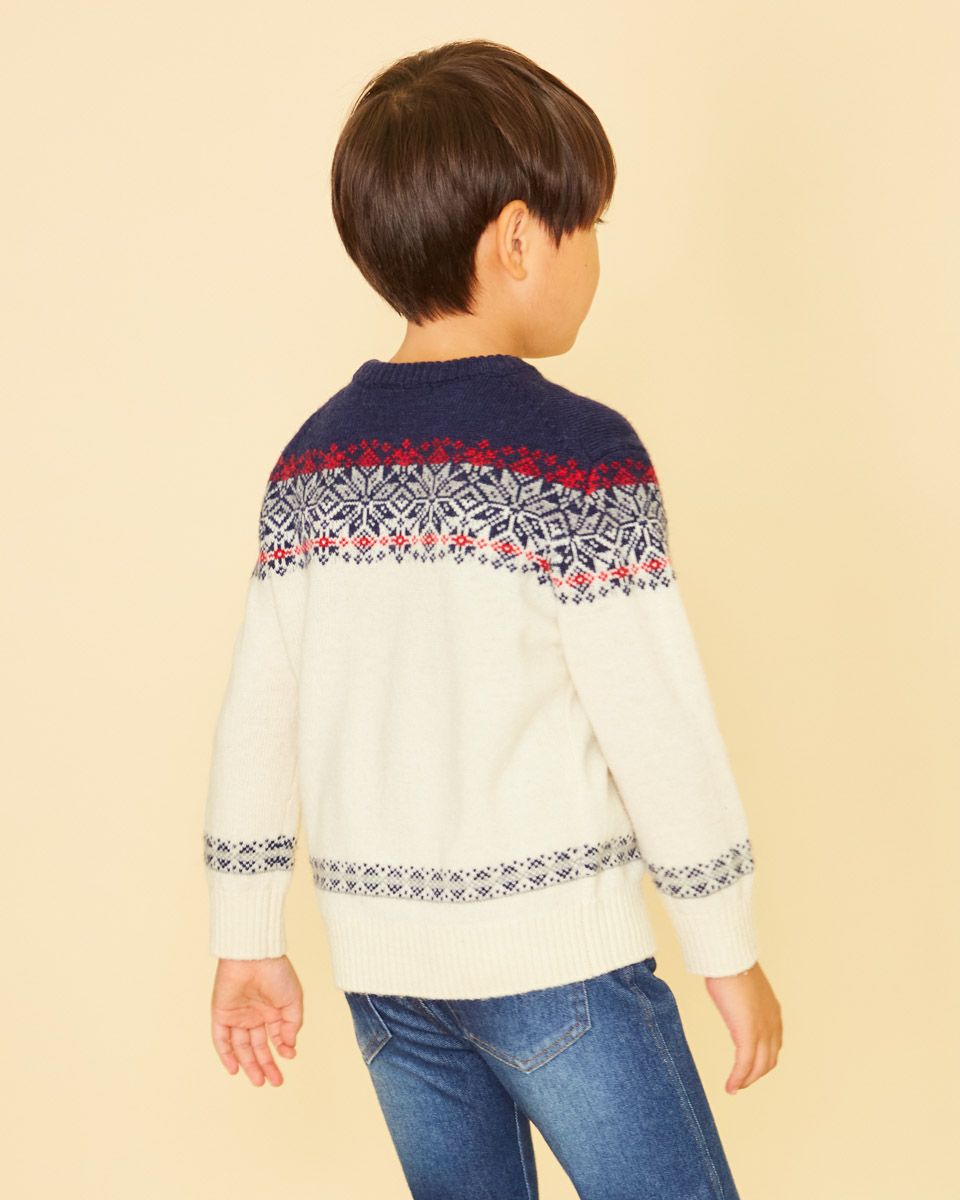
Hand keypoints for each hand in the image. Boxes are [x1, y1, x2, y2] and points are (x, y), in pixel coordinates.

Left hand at [210, 954, 303, 1085]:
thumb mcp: (293, 1000)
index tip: (290, 1056)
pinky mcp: (221, 1014)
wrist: (255, 956)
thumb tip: (288, 1047)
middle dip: (266, 1065)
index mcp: (272, 1011)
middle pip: (258, 1046)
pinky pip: (221, 1039)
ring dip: (249, 1065)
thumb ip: (292, 1025)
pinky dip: (226, 1054)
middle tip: (275, 1082)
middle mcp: (254, 1015)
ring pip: (241, 1047)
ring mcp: (237, 1015)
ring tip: (259, 1081)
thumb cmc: (277, 972)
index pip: (275, 1037)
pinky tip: (234, 1069)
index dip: (282, 1049)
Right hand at [704, 960, 781, 1094]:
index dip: (762, 1060)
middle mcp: (772, 1024)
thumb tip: (731, 999)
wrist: (728, 958)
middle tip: (741, 1083)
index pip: (773, 1045)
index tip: (749, 1067)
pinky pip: (744, 1065)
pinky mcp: (748, 1034)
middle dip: (755, 1074)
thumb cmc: (729, 965)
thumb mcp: (741, 986)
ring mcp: (762, 1031)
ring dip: (747, 1080)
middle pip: (768, 1060)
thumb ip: (742, 1000)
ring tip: (734, 1088)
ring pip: (758, 1066)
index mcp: (772, 1013)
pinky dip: (738, 1079)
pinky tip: (729, 1087)